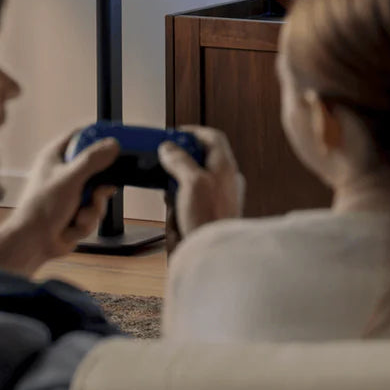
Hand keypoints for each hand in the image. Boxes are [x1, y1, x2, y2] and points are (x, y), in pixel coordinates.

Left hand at [0, 131, 118, 275]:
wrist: (33, 243)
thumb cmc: (43, 207)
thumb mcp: (70, 179)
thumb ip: (92, 160)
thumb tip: (113, 144)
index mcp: (55, 156)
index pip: (80, 136)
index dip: (97, 136)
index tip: (116, 140)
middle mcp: (64, 172)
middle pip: (96, 167)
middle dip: (101, 183)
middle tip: (101, 189)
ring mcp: (71, 192)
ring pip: (99, 192)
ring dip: (94, 207)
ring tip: (80, 215)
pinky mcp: (77, 211)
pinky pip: (95, 210)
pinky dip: (88, 220)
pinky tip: (75, 225)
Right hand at [158, 126, 243, 247]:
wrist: (215, 256)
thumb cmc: (212, 220)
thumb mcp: (193, 182)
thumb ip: (180, 161)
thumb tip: (168, 148)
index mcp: (225, 168)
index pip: (213, 138)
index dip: (193, 132)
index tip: (174, 134)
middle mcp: (222, 181)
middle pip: (200, 158)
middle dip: (180, 158)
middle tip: (164, 159)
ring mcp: (215, 198)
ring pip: (192, 178)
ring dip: (176, 180)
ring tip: (167, 187)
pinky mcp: (205, 214)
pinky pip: (188, 198)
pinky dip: (177, 198)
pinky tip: (171, 206)